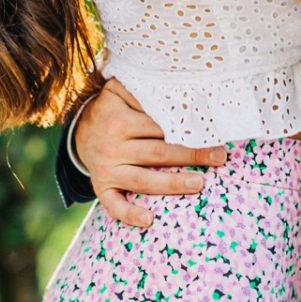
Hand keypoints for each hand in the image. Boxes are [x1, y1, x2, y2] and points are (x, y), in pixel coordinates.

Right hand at [74, 79, 227, 228]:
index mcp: (120, 121)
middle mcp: (112, 146)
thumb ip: (141, 88)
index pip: (159, 126)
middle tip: (219, 157)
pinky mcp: (102, 187)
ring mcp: (107, 169)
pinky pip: (113, 205)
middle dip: (191, 155)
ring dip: (172, 183)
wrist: (81, 130)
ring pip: (143, 180)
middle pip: (158, 153)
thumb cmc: (113, 109)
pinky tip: (150, 220)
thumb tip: (172, 81)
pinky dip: (130, 214)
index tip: (212, 131)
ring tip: (199, 184)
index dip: (186, 129)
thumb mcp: (120, 91)